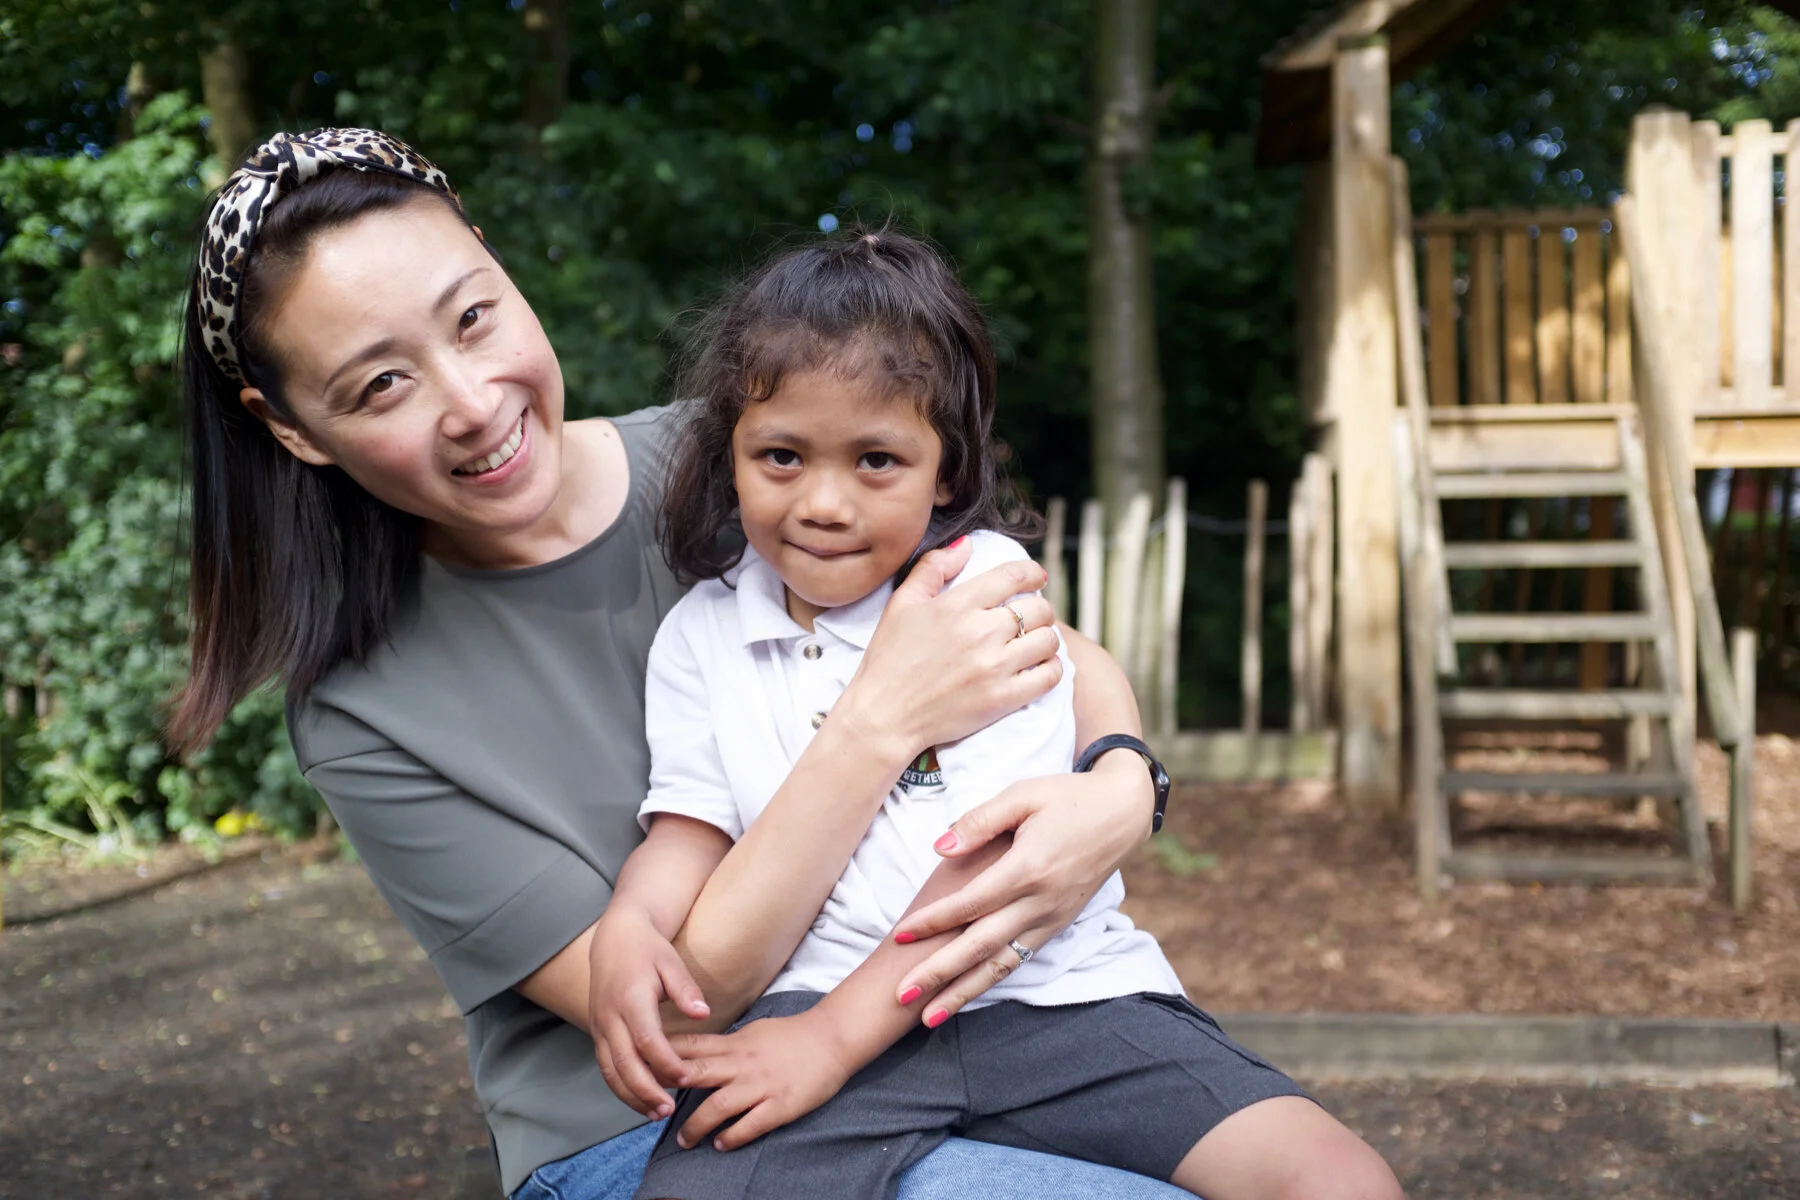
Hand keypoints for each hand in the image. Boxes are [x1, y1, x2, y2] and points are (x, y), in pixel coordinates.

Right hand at [587, 905, 710, 1117]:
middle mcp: (610, 1016)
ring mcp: (599, 1026)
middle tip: (668, 1110)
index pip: (647, 1040)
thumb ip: (686, 988)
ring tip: (656, 1113)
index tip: (686, 1078)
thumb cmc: (648, 949)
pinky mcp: (597, 1033)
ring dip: (631, 1096)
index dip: (665, 1063)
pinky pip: (605, 1067)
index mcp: (630, 998)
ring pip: (610, 1071)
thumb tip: (703, 1013)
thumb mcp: (670, 961)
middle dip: (646, 1091)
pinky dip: (620, 1087)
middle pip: (624, 1063)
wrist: (614, 938)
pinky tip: (640, 1100)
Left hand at [666, 1012, 853, 1151]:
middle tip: (649, 1106)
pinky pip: (750, 1125)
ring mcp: (761, 1085)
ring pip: (718, 1106)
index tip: (642, 1065)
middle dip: (669, 1090)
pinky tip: (721, 1144)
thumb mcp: (754, 1031)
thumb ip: (728, 1044)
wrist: (832, 1038)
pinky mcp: (780, 1105)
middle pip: (696, 1074)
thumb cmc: (793, 1035)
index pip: (692, 1046)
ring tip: (684, 1140)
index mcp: (736, 1043)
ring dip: (696, 1125)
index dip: (664, 1056)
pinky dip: (732, 1137)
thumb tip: (703, 1052)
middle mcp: (743, 1063)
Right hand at [837, 539, 1060, 763]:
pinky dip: (1051, 668)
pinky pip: (1049, 676)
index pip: (1012, 576)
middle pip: (1038, 608)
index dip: (1032, 572)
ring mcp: (993, 667)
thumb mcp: (901, 604)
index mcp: (956, 605)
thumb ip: (933, 567)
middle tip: (1031, 617)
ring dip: (1047, 638)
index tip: (1037, 577)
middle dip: (1040, 608)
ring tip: (1036, 642)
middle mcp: (979, 633)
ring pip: (1048, 640)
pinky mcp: (1002, 698)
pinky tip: (1038, 667)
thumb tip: (967, 544)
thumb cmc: (889, 659)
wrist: (884, 716)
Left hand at [889, 753, 1154, 1022]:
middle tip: (902, 995)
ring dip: (964, 992)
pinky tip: (968, 994)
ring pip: (1002, 964)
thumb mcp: (1022, 796)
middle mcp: (1040, 902)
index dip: (933, 921)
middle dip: (940, 974)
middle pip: (982, 946)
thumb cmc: (1068, 798)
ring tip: (929, 1016)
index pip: (970, 903)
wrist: (1123, 813)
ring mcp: (1052, 918)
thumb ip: (979, 822)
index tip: (899, 934)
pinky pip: (1020, 959)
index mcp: (1028, 868)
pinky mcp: (1059, 925)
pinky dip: (992, 981)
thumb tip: (939, 848)